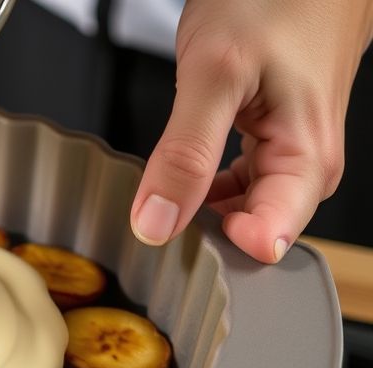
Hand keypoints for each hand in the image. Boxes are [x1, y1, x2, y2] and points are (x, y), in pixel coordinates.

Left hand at [130, 0, 372, 262]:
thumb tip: (157, 223)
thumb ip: (185, 154)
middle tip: (153, 215)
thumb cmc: (272, 1)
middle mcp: (305, 165)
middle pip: (249, 232)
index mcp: (305, 160)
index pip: (266, 243)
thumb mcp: (212, 76)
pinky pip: (236, 183)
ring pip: (239, 208)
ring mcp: (290, 152)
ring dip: (198, 210)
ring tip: (161, 192)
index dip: (212, 252)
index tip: (166, 241)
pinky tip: (179, 176)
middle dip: (199, 234)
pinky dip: (203, 186)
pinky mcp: (272, 139)